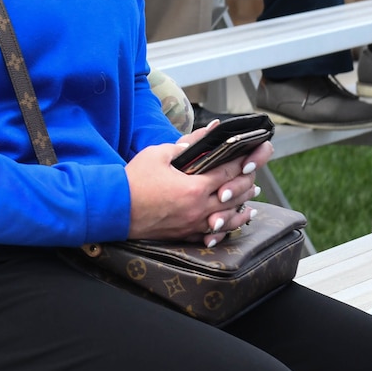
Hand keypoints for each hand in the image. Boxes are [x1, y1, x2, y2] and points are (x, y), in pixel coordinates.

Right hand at [125, 124, 272, 245]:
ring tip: (252, 201)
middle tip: (255, 177)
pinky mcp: (186, 234)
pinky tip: (233, 223)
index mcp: (195, 187)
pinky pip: (214, 233)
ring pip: (228, 218)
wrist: (116, 209)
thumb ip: (183, 146)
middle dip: (247, 185)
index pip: (227, 174)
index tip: (251, 157)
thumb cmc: (134, 181)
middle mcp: (200, 208)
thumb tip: (203, 136)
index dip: (241, 164)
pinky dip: (228, 226)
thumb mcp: (156, 154)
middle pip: (234, 196)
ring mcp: (194, 224)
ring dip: (243, 208)